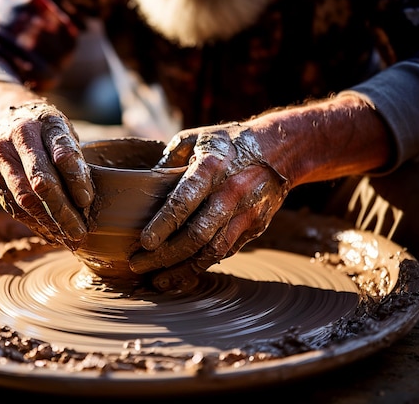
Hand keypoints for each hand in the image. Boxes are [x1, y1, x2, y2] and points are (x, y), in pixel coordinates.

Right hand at [0, 100, 93, 250]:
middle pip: (41, 180)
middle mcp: (20, 135)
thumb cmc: (45, 132)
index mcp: (47, 122)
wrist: (1, 118)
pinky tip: (50, 234)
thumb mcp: (64, 134)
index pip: (63, 151)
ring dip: (49, 223)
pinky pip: (12, 205)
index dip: (76, 178)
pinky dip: (34, 223)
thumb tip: (87, 204)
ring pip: (24, 198)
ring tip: (68, 239)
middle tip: (79, 232)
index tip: (87, 200)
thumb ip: (74, 161)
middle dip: (62, 210)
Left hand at [129, 122, 288, 290]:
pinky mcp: (254, 228)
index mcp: (211, 167)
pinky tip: (181, 272)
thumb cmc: (228, 143)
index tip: (144, 242)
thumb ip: (168, 160)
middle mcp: (230, 193)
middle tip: (138, 265)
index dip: (163, 224)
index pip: (184, 200)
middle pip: (196, 235)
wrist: (281, 149)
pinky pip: (225, 252)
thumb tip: (143, 184)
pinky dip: (202, 265)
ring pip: (212, 251)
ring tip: (157, 280)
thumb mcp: (196, 138)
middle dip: (165, 255)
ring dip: (183, 270)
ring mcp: (245, 213)